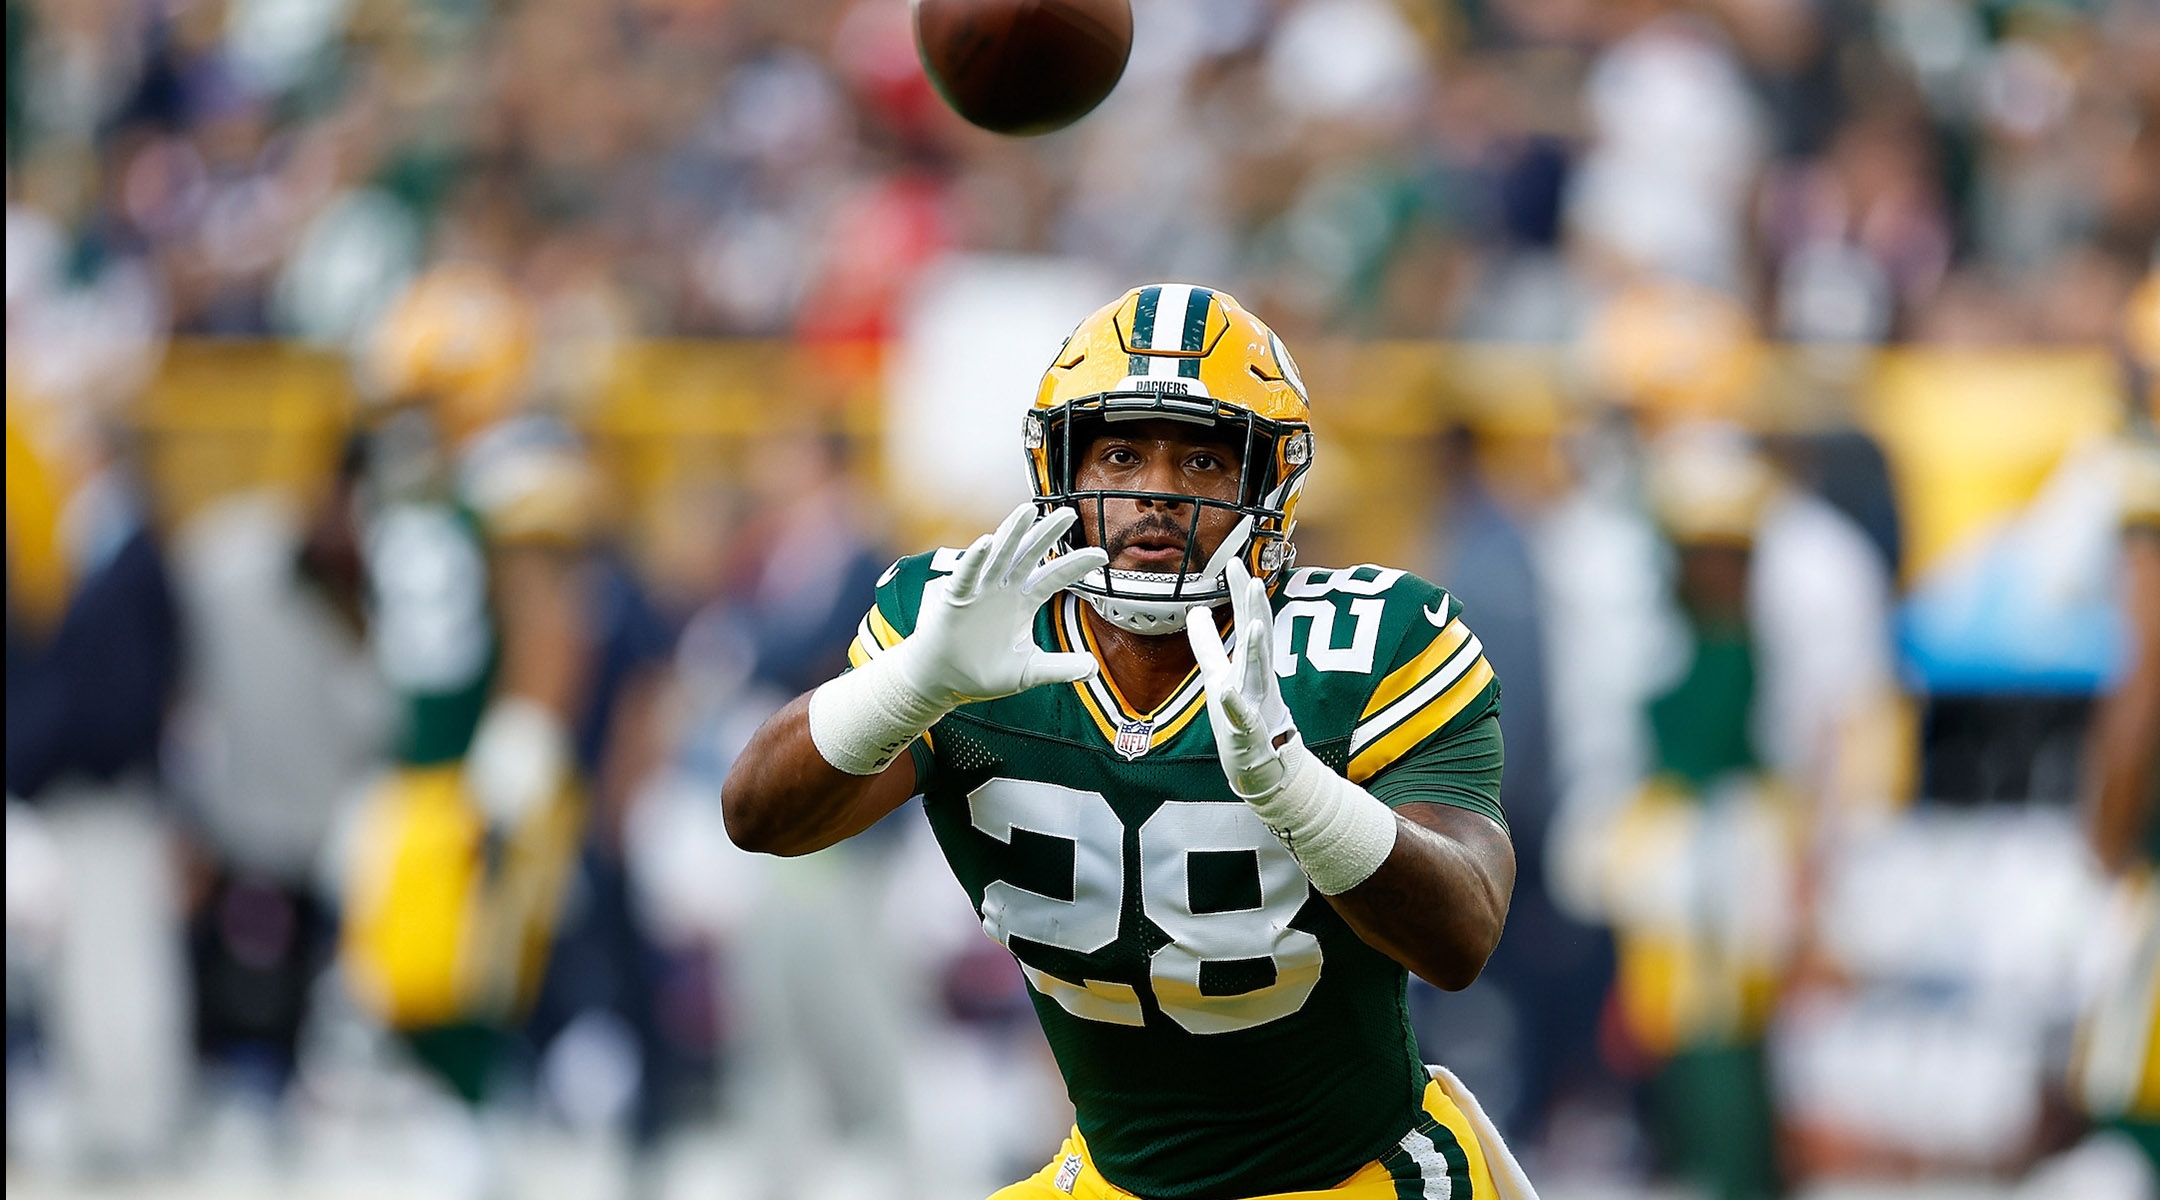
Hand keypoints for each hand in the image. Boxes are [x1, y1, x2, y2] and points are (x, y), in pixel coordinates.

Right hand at [890, 503, 1107, 706]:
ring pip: (999, 556)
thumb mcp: (1028, 671)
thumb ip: (1059, 668)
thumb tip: (1093, 669)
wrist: (944, 682)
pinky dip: (974, 560)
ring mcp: (980, 591)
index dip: (1076, 565)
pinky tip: (984, 543)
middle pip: (1029, 555)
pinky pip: (966, 576)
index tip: (1102, 555)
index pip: (1054, 577)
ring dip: (1012, 533)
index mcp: (1022, 602)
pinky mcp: (956, 599)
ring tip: (1028, 510)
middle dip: (1047, 533)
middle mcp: (1004, 590)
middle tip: (1068, 514)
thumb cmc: (982, 673)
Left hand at [1186, 556, 1298, 798]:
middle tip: (1250, 577)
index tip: (1233, 562)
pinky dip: (1235, 706)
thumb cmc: (1243, 717)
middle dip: (1253, 608)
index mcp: (1247, 664)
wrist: (1262, 765)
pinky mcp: (1249, 732)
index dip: (1239, 594)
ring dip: (1257, 648)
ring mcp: (1255, 705)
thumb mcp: (1220, 674)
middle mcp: (1255, 679)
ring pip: (1258, 672)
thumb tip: (1195, 610)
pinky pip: (1242, 718)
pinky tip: (1227, 694)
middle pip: (1257, 637)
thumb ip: (1208, 643)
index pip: (1245, 622)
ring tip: (1256, 623)